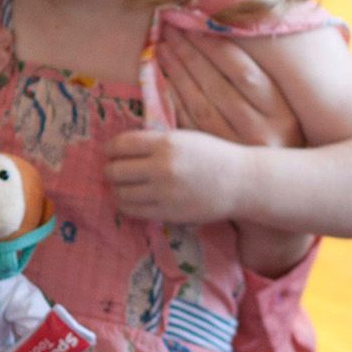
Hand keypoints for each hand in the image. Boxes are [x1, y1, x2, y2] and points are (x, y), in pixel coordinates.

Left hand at [104, 128, 245, 223]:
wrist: (241, 182)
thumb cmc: (214, 156)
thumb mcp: (185, 138)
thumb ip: (156, 141)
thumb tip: (123, 148)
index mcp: (166, 143)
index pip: (122, 144)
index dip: (110, 148)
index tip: (110, 152)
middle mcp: (161, 167)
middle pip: (116, 170)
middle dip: (110, 170)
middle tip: (113, 170)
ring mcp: (163, 193)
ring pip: (121, 193)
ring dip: (117, 189)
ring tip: (123, 186)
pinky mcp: (167, 213)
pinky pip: (133, 210)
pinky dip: (127, 205)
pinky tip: (133, 200)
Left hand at [160, 33, 301, 149]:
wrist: (273, 185)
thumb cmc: (280, 136)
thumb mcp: (282, 107)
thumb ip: (261, 79)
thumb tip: (224, 33)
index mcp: (281, 113)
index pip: (243, 71)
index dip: (217, 47)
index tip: (196, 25)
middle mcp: (259, 132)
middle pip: (217, 86)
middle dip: (192, 54)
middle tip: (171, 31)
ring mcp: (234, 148)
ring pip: (200, 105)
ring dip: (178, 74)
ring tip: (163, 50)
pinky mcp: (214, 160)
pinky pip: (189, 126)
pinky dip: (174, 101)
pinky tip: (163, 81)